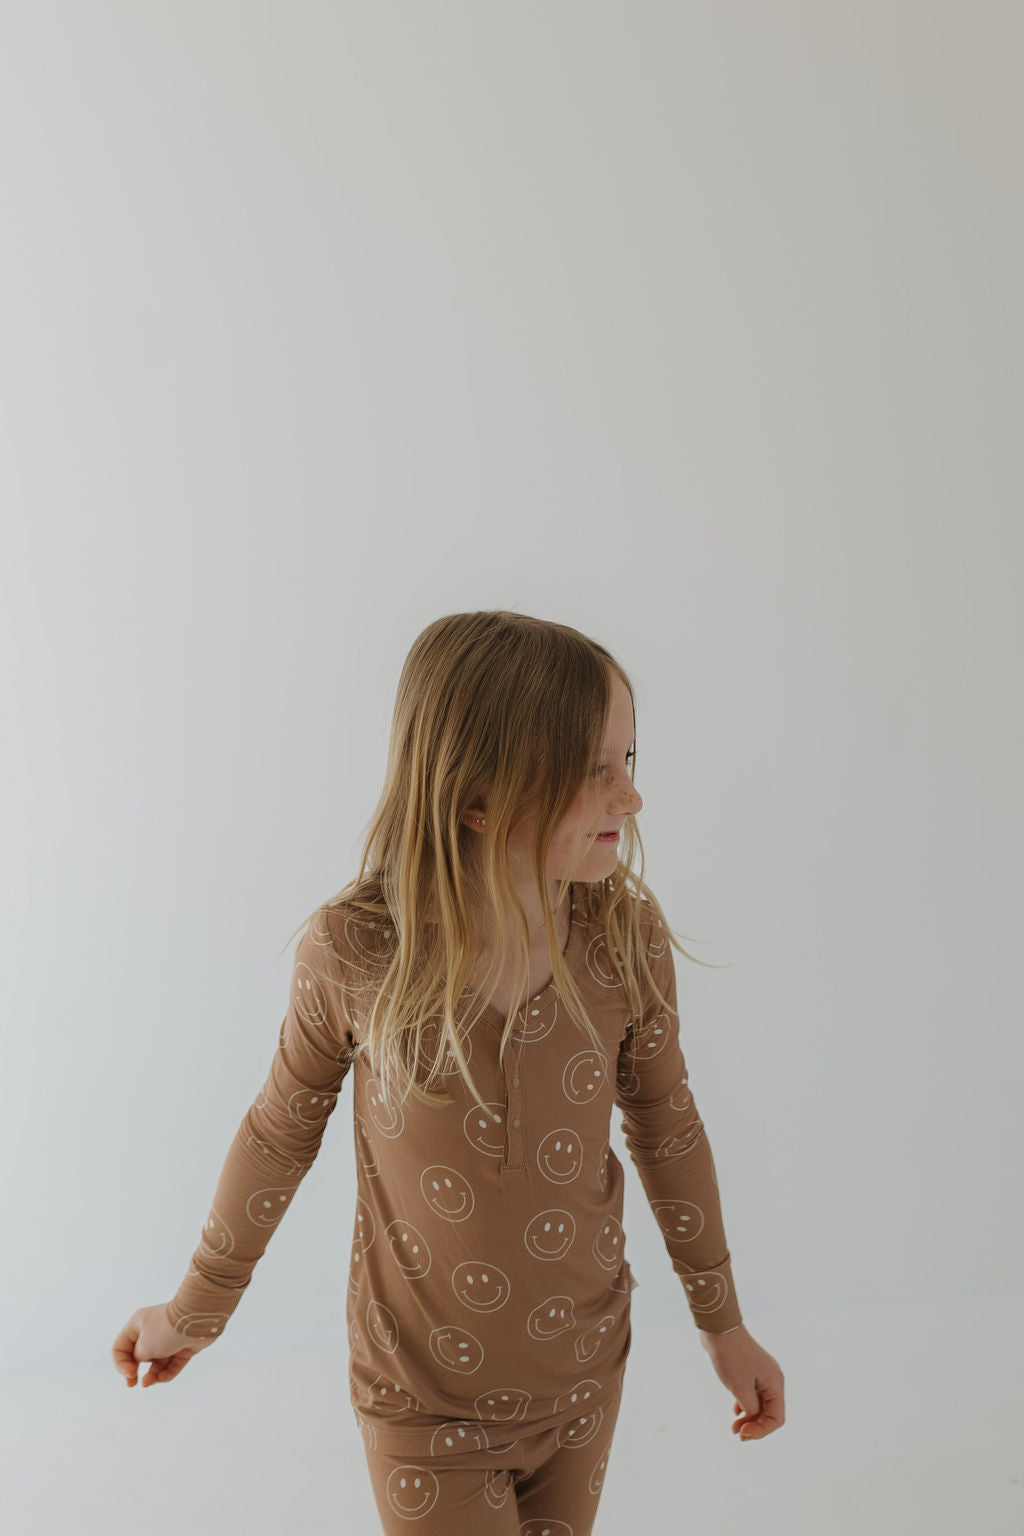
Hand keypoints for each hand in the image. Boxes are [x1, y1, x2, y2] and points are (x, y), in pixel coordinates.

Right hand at [111, 1303, 217, 1388]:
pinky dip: (167, 1372)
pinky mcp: (184, 1346)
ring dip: (152, 1374)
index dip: (121, 1364)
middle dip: (134, 1371)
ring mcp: (169, 1338)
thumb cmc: (166, 1329)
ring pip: (157, 1361)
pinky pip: (173, 1363)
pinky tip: (163, 1378)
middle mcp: (152, 1331)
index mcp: (137, 1325)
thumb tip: (142, 1360)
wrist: (196, 1319)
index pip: (121, 1347)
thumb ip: (137, 1357)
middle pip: (138, 1355)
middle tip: (132, 1384)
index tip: (130, 1373)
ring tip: (148, 1382)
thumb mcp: (143, 1346)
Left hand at [699, 1323, 784, 1441]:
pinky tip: (735, 1411)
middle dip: (755, 1426)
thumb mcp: (740, 1389)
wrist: (719, 1328)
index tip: (743, 1433)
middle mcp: (772, 1379)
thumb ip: (751, 1409)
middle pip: (770, 1412)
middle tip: (737, 1434)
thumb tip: (753, 1417)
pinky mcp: (749, 1371)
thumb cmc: (731, 1357)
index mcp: (775, 1384)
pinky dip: (745, 1405)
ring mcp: (761, 1374)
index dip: (762, 1430)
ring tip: (733, 1427)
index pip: (777, 1418)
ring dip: (749, 1418)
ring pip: (760, 1404)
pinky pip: (752, 1395)